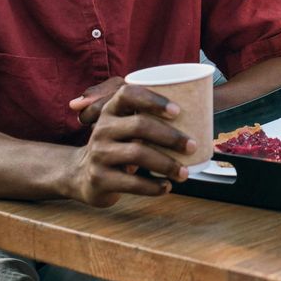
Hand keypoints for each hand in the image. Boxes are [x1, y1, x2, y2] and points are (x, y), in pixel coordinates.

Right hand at [66, 83, 196, 206]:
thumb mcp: (124, 126)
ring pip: (137, 154)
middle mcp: (102, 129)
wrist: (81, 174)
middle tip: (192, 146)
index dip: (153, 100)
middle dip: (170, 137)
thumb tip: (198, 112)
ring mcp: (98, 154)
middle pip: (139, 126)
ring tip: (184, 173)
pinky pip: (132, 182)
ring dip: (167, 164)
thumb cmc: (117, 146)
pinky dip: (153, 187)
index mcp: (111, 110)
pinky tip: (167, 187)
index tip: (177, 111)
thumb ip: (148, 117)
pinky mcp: (99, 179)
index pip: (128, 94)